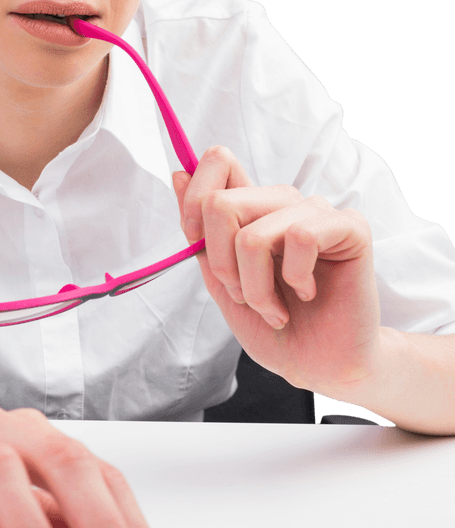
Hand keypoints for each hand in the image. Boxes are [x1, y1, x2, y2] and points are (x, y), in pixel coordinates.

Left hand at [173, 146, 380, 394]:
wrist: (320, 365)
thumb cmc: (273, 327)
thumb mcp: (221, 283)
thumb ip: (200, 234)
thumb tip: (178, 174)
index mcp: (251, 209)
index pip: (218, 162)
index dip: (193, 202)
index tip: (197, 245)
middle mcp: (282, 202)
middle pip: (220, 203)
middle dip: (221, 266)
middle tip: (244, 296)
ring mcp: (316, 211)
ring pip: (253, 235)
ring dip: (255, 287)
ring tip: (274, 308)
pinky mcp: (349, 226)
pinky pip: (301, 236)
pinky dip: (295, 278)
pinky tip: (308, 292)